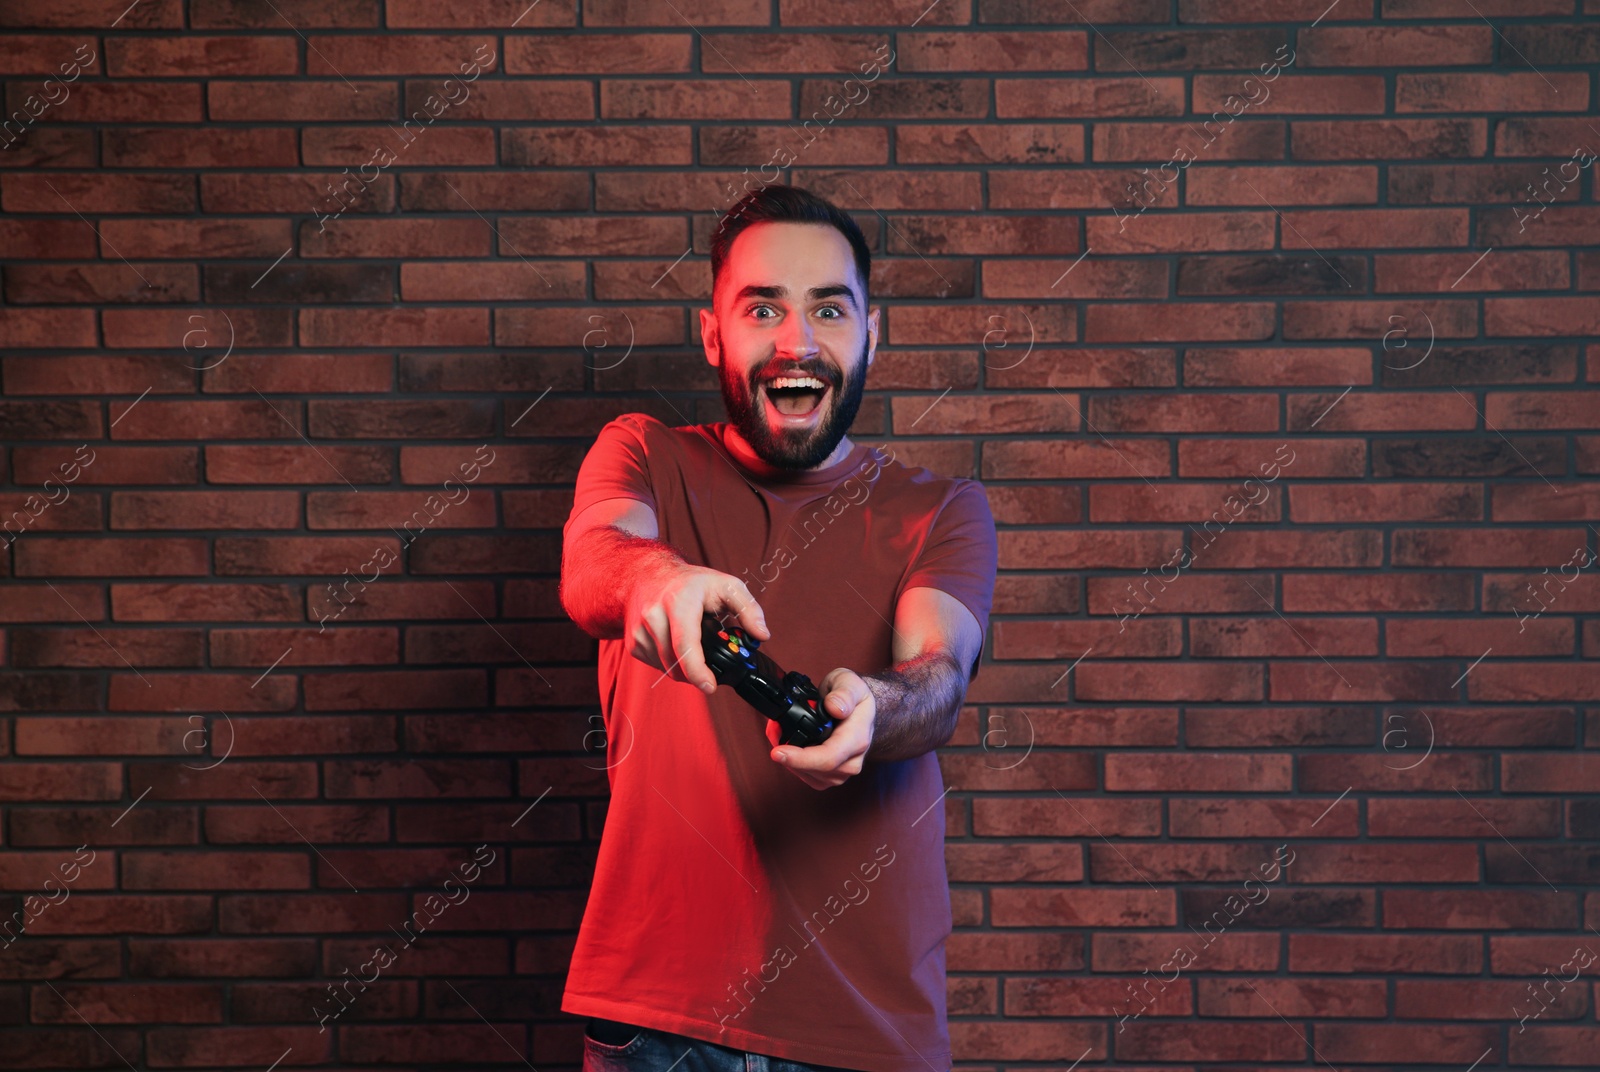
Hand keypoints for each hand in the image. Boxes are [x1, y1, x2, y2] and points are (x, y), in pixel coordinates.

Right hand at [625, 563, 768, 693]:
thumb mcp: (726, 585)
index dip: (697, 671)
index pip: (685, 643)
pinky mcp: (633, 642)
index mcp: (679, 601)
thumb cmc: (691, 582)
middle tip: (712, 670)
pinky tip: (677, 647)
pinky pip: (656, 665)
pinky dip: (671, 664)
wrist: (648, 574)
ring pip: (666, 668)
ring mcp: (640, 629)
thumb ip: (749, 609)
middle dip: (697, 674)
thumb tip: (762, 635)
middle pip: (676, 662)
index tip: (710, 687)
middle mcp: (655, 615)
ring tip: (695, 651)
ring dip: (684, 670)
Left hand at [768, 667, 874, 789]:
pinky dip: (796, 765)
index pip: (828, 757)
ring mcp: (844, 770)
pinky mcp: (834, 775)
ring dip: (791, 760)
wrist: (858, 707)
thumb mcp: (849, 682)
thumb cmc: (853, 695)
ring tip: (781, 737)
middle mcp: (853, 759)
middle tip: (773, 734)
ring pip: (810, 776)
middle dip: (789, 757)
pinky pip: (810, 778)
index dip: (801, 758)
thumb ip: (844, 694)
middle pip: (816, 770)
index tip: (777, 752)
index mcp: (857, 738)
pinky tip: (791, 750)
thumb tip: (834, 707)